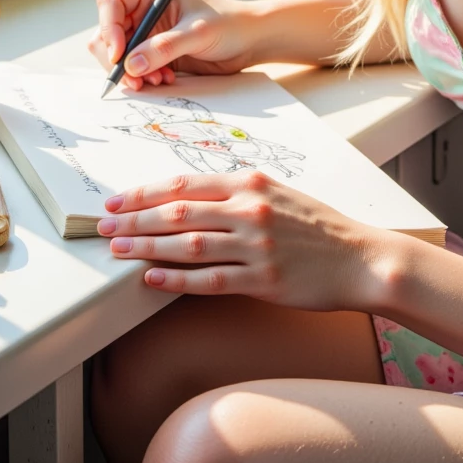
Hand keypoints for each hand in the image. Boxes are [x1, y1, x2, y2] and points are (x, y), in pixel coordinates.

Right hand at [89, 0, 264, 90]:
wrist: (249, 40)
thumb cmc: (229, 23)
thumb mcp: (198, 33)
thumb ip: (165, 47)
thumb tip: (131, 64)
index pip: (111, 3)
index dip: (109, 28)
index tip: (119, 54)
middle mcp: (143, 9)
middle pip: (106, 32)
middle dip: (117, 58)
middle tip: (135, 79)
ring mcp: (146, 31)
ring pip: (116, 54)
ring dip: (130, 72)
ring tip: (157, 81)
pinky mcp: (152, 51)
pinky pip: (132, 67)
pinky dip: (141, 78)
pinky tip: (164, 79)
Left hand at [96, 168, 376, 309]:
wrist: (360, 257)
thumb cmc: (319, 226)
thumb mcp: (279, 193)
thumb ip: (237, 193)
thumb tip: (189, 200)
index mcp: (251, 183)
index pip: (185, 184)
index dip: (145, 192)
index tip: (116, 199)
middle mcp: (250, 209)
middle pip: (178, 212)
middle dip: (134, 218)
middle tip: (103, 225)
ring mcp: (256, 245)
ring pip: (187, 244)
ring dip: (146, 246)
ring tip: (117, 249)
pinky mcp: (263, 280)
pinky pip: (210, 280)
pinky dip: (177, 279)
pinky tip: (152, 278)